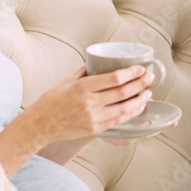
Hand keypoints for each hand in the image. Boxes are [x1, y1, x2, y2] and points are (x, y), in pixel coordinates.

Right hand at [22, 65, 153, 145]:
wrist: (40, 124)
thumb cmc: (52, 100)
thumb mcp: (67, 80)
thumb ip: (85, 71)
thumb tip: (101, 62)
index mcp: (82, 87)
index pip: (114, 78)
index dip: (132, 73)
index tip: (141, 68)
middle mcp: (89, 102)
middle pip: (123, 92)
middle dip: (141, 84)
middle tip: (150, 77)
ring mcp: (92, 117)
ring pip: (124, 108)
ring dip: (140, 100)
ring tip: (148, 92)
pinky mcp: (94, 129)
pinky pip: (118, 120)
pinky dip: (132, 113)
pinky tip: (139, 107)